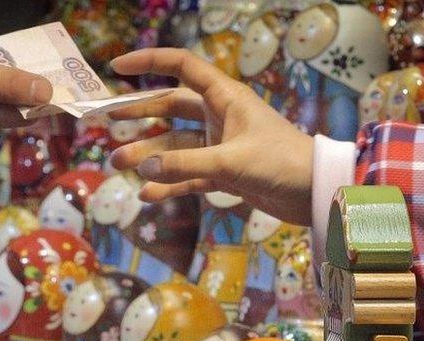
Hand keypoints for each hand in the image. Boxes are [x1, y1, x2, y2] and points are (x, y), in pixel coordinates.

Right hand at [109, 48, 312, 225]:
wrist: (316, 194)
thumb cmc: (281, 163)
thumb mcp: (231, 161)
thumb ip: (185, 164)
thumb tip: (143, 168)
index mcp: (225, 98)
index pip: (181, 67)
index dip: (149, 62)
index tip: (117, 67)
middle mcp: (219, 117)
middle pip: (170, 107)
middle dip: (139, 114)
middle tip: (107, 122)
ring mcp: (220, 145)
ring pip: (176, 145)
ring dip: (149, 155)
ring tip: (119, 164)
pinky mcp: (223, 172)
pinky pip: (188, 175)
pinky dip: (170, 184)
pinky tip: (148, 195)